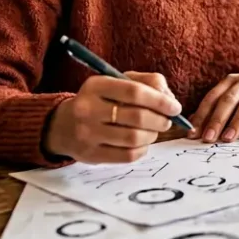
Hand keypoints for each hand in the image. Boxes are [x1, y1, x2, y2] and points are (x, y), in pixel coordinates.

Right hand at [43, 72, 180, 163]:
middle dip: (160, 120)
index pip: (135, 92)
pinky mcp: (91, 155)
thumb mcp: (118, 82)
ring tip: (153, 131)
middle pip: (137, 117)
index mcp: (96, 85)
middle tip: (167, 121)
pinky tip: (142, 143)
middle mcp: (88, 109)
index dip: (160, 101)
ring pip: (134, 138)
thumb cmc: (101, 100)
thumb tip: (170, 100)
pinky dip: (142, 149)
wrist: (64, 125)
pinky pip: (127, 155)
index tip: (175, 108)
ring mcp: (87, 134)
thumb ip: (147, 83)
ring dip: (152, 135)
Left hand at [188, 66, 238, 142]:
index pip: (213, 97)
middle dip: (217, 119)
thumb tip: (195, 125)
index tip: (193, 133)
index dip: (202, 114)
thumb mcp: (236, 93)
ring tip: (227, 138)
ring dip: (236, 121)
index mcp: (232, 81)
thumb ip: (218, 107)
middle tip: (208, 138)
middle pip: (229, 100)